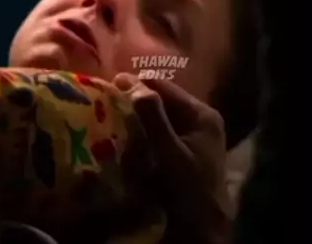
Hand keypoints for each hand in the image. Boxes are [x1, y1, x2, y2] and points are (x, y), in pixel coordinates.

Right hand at [113, 74, 231, 243]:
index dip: (138, 84)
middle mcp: (199, 121)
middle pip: (162, 102)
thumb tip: (134, 84)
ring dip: (137, 120)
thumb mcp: (171, 155)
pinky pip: (159, 136)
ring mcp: (192, 138)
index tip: (109, 84)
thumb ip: (155, 119)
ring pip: (159, 119)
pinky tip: (126, 141)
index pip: (165, 87)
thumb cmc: (191, 192)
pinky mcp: (183, 154)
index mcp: (202, 115)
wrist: (204, 232)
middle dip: (136, 102)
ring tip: (112, 119)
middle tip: (107, 103)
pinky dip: (143, 136)